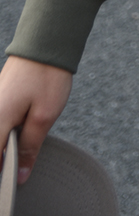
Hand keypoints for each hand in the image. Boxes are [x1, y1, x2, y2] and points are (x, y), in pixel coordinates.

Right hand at [0, 56, 71, 184]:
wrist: (45, 41)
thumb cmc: (46, 77)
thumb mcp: (44, 116)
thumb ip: (29, 147)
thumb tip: (21, 175)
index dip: (3, 175)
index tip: (14, 184)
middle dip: (5, 159)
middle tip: (23, 159)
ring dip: (6, 145)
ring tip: (23, 141)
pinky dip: (6, 131)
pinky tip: (22, 128)